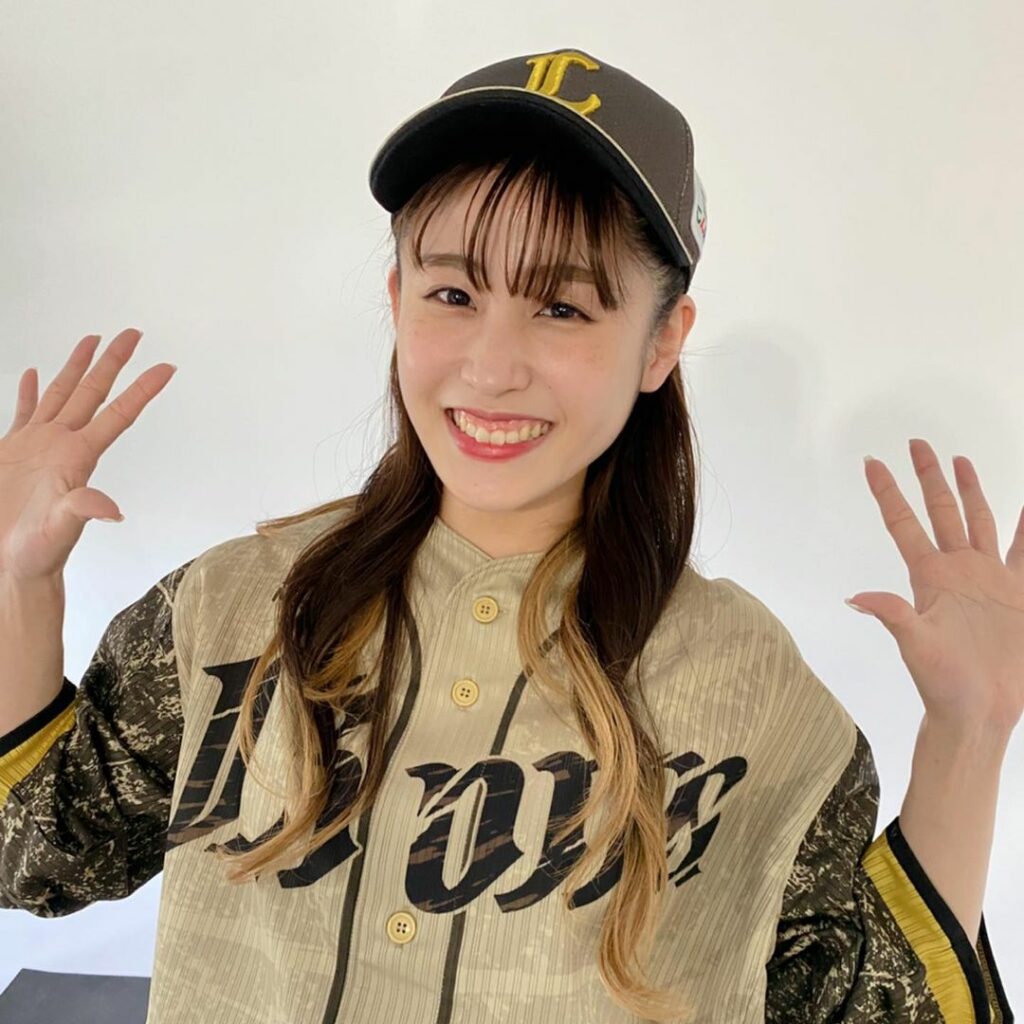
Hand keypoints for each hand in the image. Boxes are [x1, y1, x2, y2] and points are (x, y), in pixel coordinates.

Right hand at [0, 328, 176, 582]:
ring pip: (61, 395)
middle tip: (132, 333)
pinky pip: (24, 412)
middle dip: (111, 363)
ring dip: (75, 367)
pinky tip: (34, 374)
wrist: (8, 563)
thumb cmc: (38, 552)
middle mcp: (64, 445)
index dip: (142, 390)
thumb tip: (113, 511)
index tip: (167, 367)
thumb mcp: (60, 530)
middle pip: (93, 393)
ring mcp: (40, 446)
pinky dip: (29, 392)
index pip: (118, 414)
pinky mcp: (15, 452)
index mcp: (79, 457)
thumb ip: (83, 511)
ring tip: (91, 340)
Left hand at [848, 438, 1023, 737]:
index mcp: (928, 577)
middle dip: (929, 478)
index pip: (903, 524)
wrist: (980, 710)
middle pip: (940, 512)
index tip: (871, 463)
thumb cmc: (941, 683)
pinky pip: (1023, 552)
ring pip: (978, 522)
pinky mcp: (1016, 594)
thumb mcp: (915, 646)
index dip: (888, 493)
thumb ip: (893, 616)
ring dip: (971, 492)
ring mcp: (986, 579)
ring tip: (961, 460)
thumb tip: (856, 597)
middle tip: (917, 443)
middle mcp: (956, 570)